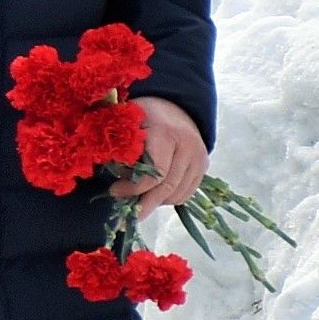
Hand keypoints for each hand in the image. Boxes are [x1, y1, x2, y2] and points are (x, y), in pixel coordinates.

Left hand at [129, 98, 210, 213]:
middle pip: (167, 187)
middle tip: (124, 213)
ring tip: (137, 198)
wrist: (173, 106)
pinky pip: (186, 193)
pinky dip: (168, 199)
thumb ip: (121, 150)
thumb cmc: (143, 117)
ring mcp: (198, 156)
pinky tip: (153, 193)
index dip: (134, 188)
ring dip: (155, 202)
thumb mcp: (127, 125)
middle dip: (143, 204)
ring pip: (177, 194)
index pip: (155, 173)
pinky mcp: (203, 165)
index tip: (115, 191)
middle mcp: (187, 145)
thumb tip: (118, 183)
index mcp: (165, 132)